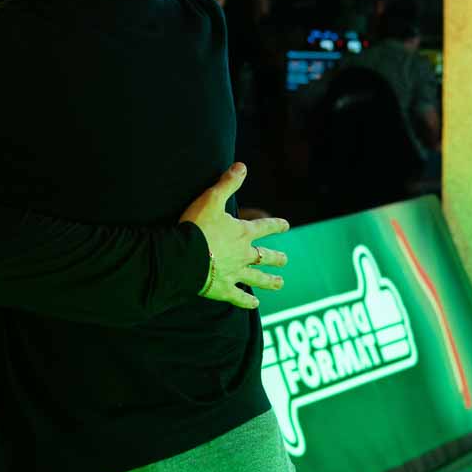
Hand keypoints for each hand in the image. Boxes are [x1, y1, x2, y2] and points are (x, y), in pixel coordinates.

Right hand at [179, 163, 289, 309]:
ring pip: (257, 278)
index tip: (287, 226)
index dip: (276, 225)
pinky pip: (239, 297)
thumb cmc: (197, 227)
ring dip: (270, 281)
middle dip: (276, 258)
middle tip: (285, 260)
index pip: (264, 227)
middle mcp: (243, 254)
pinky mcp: (223, 289)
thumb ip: (227, 184)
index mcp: (242, 233)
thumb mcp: (211, 199)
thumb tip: (242, 166)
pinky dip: (247, 301)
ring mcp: (235, 273)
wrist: (184, 257)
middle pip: (265, 256)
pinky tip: (255, 305)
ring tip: (280, 283)